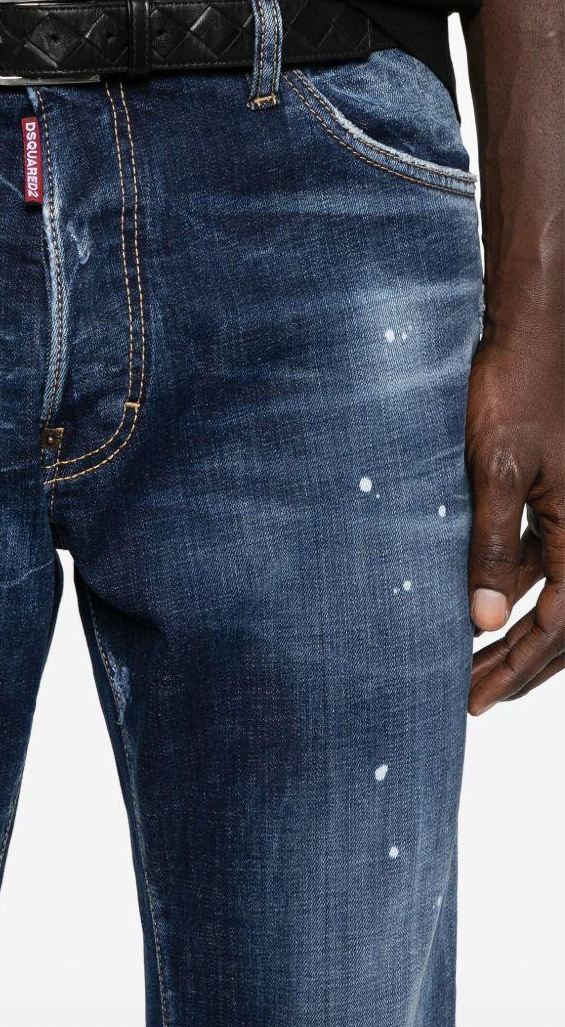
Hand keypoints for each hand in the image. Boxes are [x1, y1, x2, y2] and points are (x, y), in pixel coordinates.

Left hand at [466, 332, 563, 714]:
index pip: (558, 626)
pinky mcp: (559, 498)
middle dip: (520, 665)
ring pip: (555, 595)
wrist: (538, 327)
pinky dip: (515, 590)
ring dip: (517, 632)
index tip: (475, 699)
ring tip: (472, 665)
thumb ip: (490, 546)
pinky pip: (543, 561)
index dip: (516, 668)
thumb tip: (482, 618)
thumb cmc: (518, 388)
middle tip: (474, 698)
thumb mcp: (496, 470)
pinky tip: (478, 606)